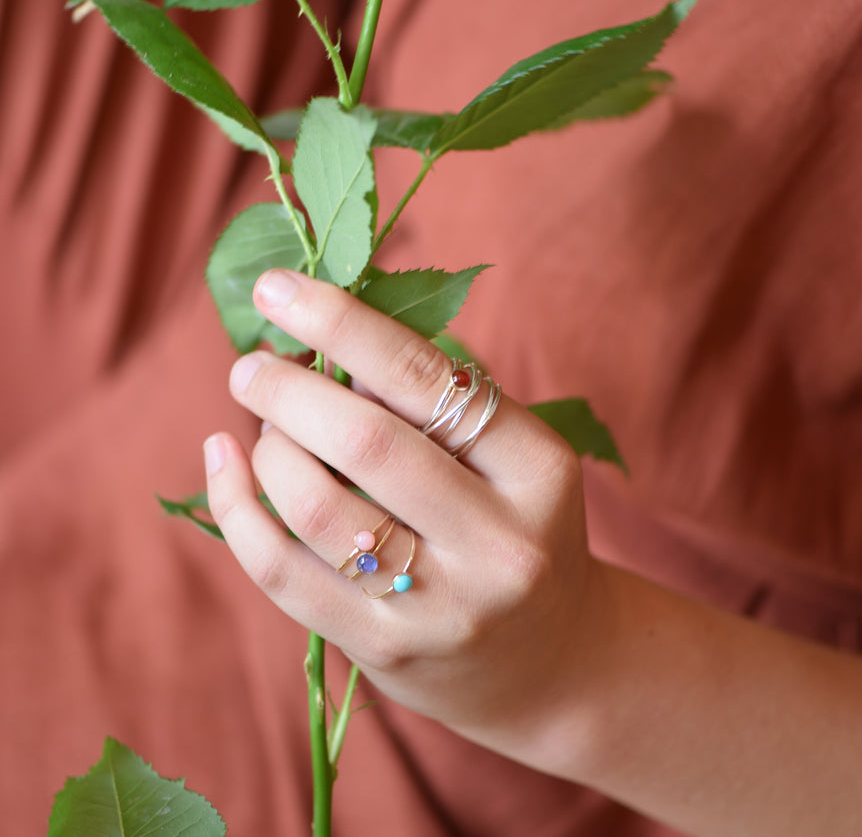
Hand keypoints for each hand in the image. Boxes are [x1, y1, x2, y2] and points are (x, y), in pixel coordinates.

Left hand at [203, 269, 600, 748]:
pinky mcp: (386, 651)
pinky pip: (282, 571)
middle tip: (251, 364)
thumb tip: (331, 341)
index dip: (342, 323)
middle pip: (363, 440)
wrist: (550, 661)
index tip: (278, 288)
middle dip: (285, 387)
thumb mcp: (511, 458)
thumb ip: (437, 399)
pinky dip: (235, 506)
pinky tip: (222, 461)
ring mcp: (441, 607)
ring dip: (268, 445)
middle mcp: (499, 543)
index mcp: (539, 471)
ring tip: (263, 424)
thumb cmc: (519, 531)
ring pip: (314, 505)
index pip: (427, 378)